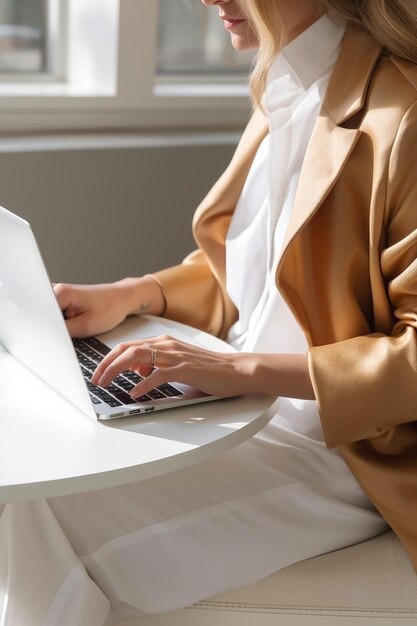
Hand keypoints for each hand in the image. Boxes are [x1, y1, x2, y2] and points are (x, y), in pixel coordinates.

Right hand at [53, 276, 164, 337]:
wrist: (123, 299)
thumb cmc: (111, 308)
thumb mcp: (86, 326)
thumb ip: (63, 332)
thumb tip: (47, 337)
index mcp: (61, 293)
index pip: (40, 314)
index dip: (46, 329)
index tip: (55, 338)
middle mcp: (57, 290)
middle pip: (44, 314)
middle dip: (53, 327)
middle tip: (71, 331)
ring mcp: (60, 294)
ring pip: (51, 316)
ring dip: (60, 324)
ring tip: (77, 324)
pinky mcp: (65, 299)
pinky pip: (57, 314)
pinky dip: (64, 322)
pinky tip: (76, 322)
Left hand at [90, 335, 255, 398]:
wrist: (236, 371)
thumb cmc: (209, 370)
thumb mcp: (177, 364)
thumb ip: (157, 365)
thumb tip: (136, 371)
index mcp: (165, 342)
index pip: (128, 345)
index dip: (109, 358)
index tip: (98, 372)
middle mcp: (167, 344)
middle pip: (127, 349)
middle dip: (106, 364)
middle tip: (95, 380)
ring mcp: (176, 355)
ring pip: (137, 357)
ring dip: (117, 370)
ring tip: (106, 383)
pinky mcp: (185, 368)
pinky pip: (158, 374)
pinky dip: (143, 384)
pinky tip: (134, 393)